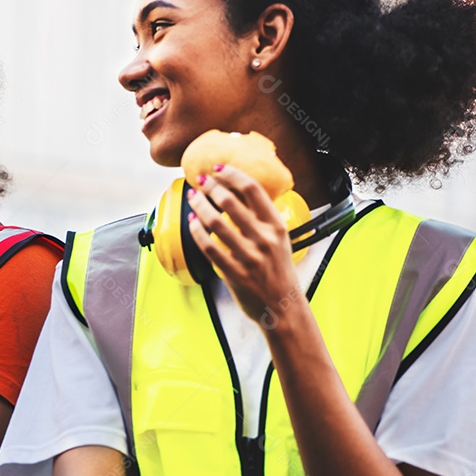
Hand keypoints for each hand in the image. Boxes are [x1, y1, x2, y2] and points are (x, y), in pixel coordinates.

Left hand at [185, 165, 304, 328]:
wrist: (283, 308)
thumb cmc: (279, 272)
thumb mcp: (281, 241)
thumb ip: (265, 219)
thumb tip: (241, 193)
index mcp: (277, 227)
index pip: (253, 190)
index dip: (233, 174)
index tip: (218, 167)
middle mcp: (264, 239)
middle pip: (230, 202)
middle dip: (211, 186)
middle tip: (201, 181)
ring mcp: (249, 257)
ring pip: (215, 222)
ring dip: (199, 205)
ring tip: (193, 197)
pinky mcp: (234, 273)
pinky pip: (208, 247)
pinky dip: (196, 231)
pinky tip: (192, 222)